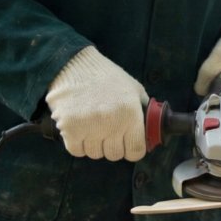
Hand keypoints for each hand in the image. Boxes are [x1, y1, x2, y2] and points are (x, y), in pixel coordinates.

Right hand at [45, 46, 148, 160]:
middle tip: (107, 130)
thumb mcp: (133, 88)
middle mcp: (112, 124)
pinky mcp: (69, 129)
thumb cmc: (105, 77)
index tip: (128, 145)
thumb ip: (143, 110)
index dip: (133, 150)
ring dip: (94, 144)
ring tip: (92, 124)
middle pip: (115, 154)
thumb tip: (150, 129)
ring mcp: (90, 128)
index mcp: (131, 114)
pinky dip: (78, 143)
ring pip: (95, 154)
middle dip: (113, 145)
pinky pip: (77, 150)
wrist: (73, 65)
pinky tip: (79, 127)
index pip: (136, 151)